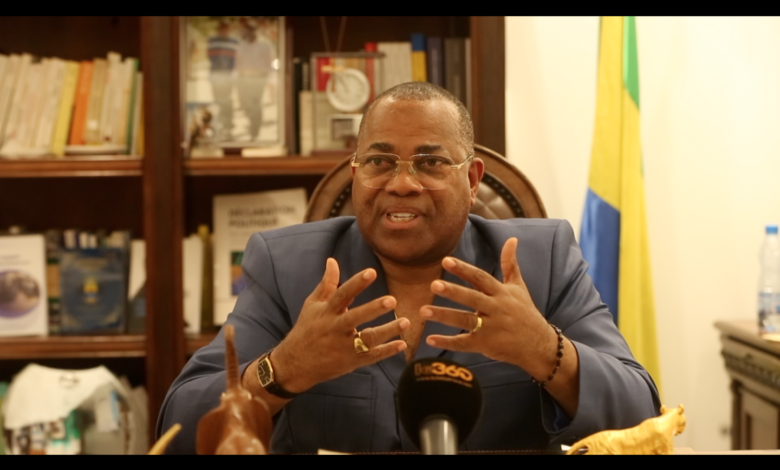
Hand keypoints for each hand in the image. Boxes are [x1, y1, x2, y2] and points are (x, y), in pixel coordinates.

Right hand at [271, 258, 407, 392]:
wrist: (295, 364)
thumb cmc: (306, 330)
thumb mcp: (313, 305)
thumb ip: (327, 284)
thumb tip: (332, 260)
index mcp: (326, 312)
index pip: (342, 294)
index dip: (356, 283)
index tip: (371, 272)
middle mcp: (335, 328)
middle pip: (355, 317)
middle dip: (373, 309)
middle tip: (392, 300)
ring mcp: (343, 347)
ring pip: (367, 340)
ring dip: (387, 331)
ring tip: (406, 321)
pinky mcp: (350, 362)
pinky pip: (371, 357)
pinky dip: (387, 351)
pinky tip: (403, 344)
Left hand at [422, 238, 555, 371]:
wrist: (539, 345)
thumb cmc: (525, 313)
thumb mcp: (519, 287)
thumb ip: (510, 264)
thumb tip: (512, 239)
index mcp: (501, 293)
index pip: (480, 278)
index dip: (463, 269)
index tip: (446, 260)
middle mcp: (496, 309)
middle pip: (472, 298)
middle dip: (453, 291)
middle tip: (434, 284)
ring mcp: (491, 328)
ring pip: (465, 320)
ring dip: (444, 316)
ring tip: (423, 311)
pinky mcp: (486, 345)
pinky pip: (464, 343)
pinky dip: (448, 342)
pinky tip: (430, 340)